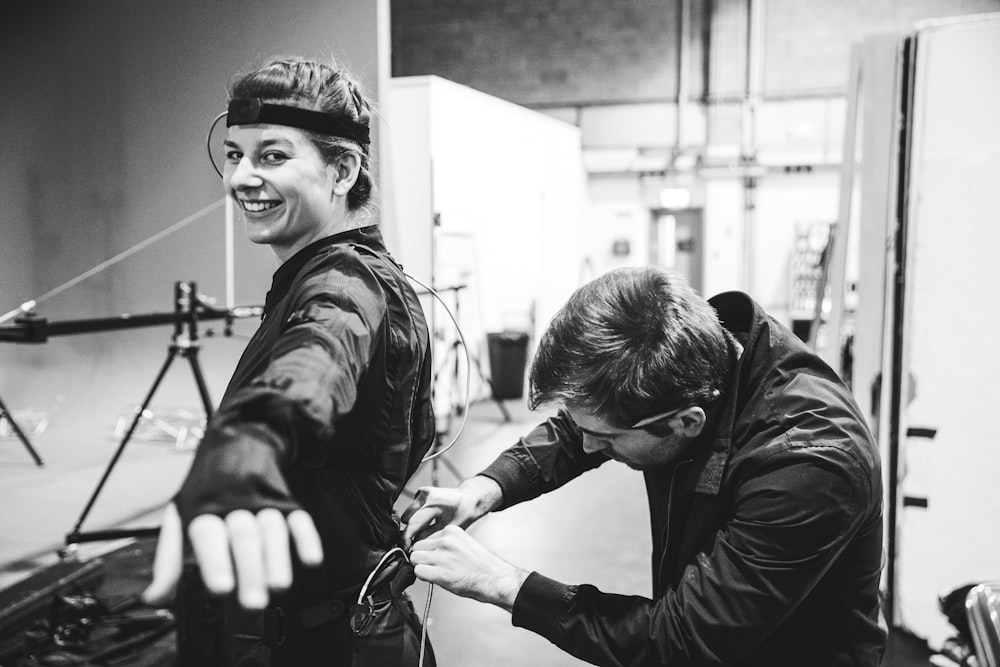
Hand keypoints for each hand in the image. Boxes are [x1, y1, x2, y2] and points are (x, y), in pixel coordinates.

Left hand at [141, 502, 322, 609]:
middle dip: (250, 571)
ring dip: (277, 559)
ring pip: (272, 530)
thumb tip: (155, 598)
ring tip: (279, 587)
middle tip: (252, 603)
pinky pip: (301, 519)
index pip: (208, 536)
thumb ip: (169, 560)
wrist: (237, 440)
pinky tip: (311, 560)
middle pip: (244, 538)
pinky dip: (308, 539)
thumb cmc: (206, 489)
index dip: (215, 563)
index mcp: (204, 509)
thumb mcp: (179, 516)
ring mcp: (264, 502)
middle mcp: (235, 505)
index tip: (220, 589)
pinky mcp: (287, 502)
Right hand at [400, 476, 502, 548]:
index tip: (406, 549)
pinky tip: (428, 519)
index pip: (413, 523)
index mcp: (435, 503)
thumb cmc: (462, 514)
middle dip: (410, 531)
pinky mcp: (421, 491)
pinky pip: (412, 509)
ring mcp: (423, 491)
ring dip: (413, 523)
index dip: (406, 539)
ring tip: (426, 528)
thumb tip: (414, 546)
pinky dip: (417, 516)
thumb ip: (429, 537)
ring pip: (407, 514)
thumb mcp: (448, 529)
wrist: (468, 498)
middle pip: (407, 519)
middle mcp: (426, 495)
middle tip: (417, 541)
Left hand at [409, 525, 529, 611]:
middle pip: (417, 546)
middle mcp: (445, 541)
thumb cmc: (483, 566)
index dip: (428, 550)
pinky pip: (418, 571)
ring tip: (434, 572)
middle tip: (432, 566)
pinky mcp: (440, 572)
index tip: (435, 557)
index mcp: (452, 532)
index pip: (426, 537)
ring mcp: (442, 556)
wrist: (496, 579)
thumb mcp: (464, 544)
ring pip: (414, 558)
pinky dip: (423, 576)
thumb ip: (446, 544)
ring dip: (421, 566)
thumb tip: (430, 551)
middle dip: (421, 557)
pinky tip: (435, 578)